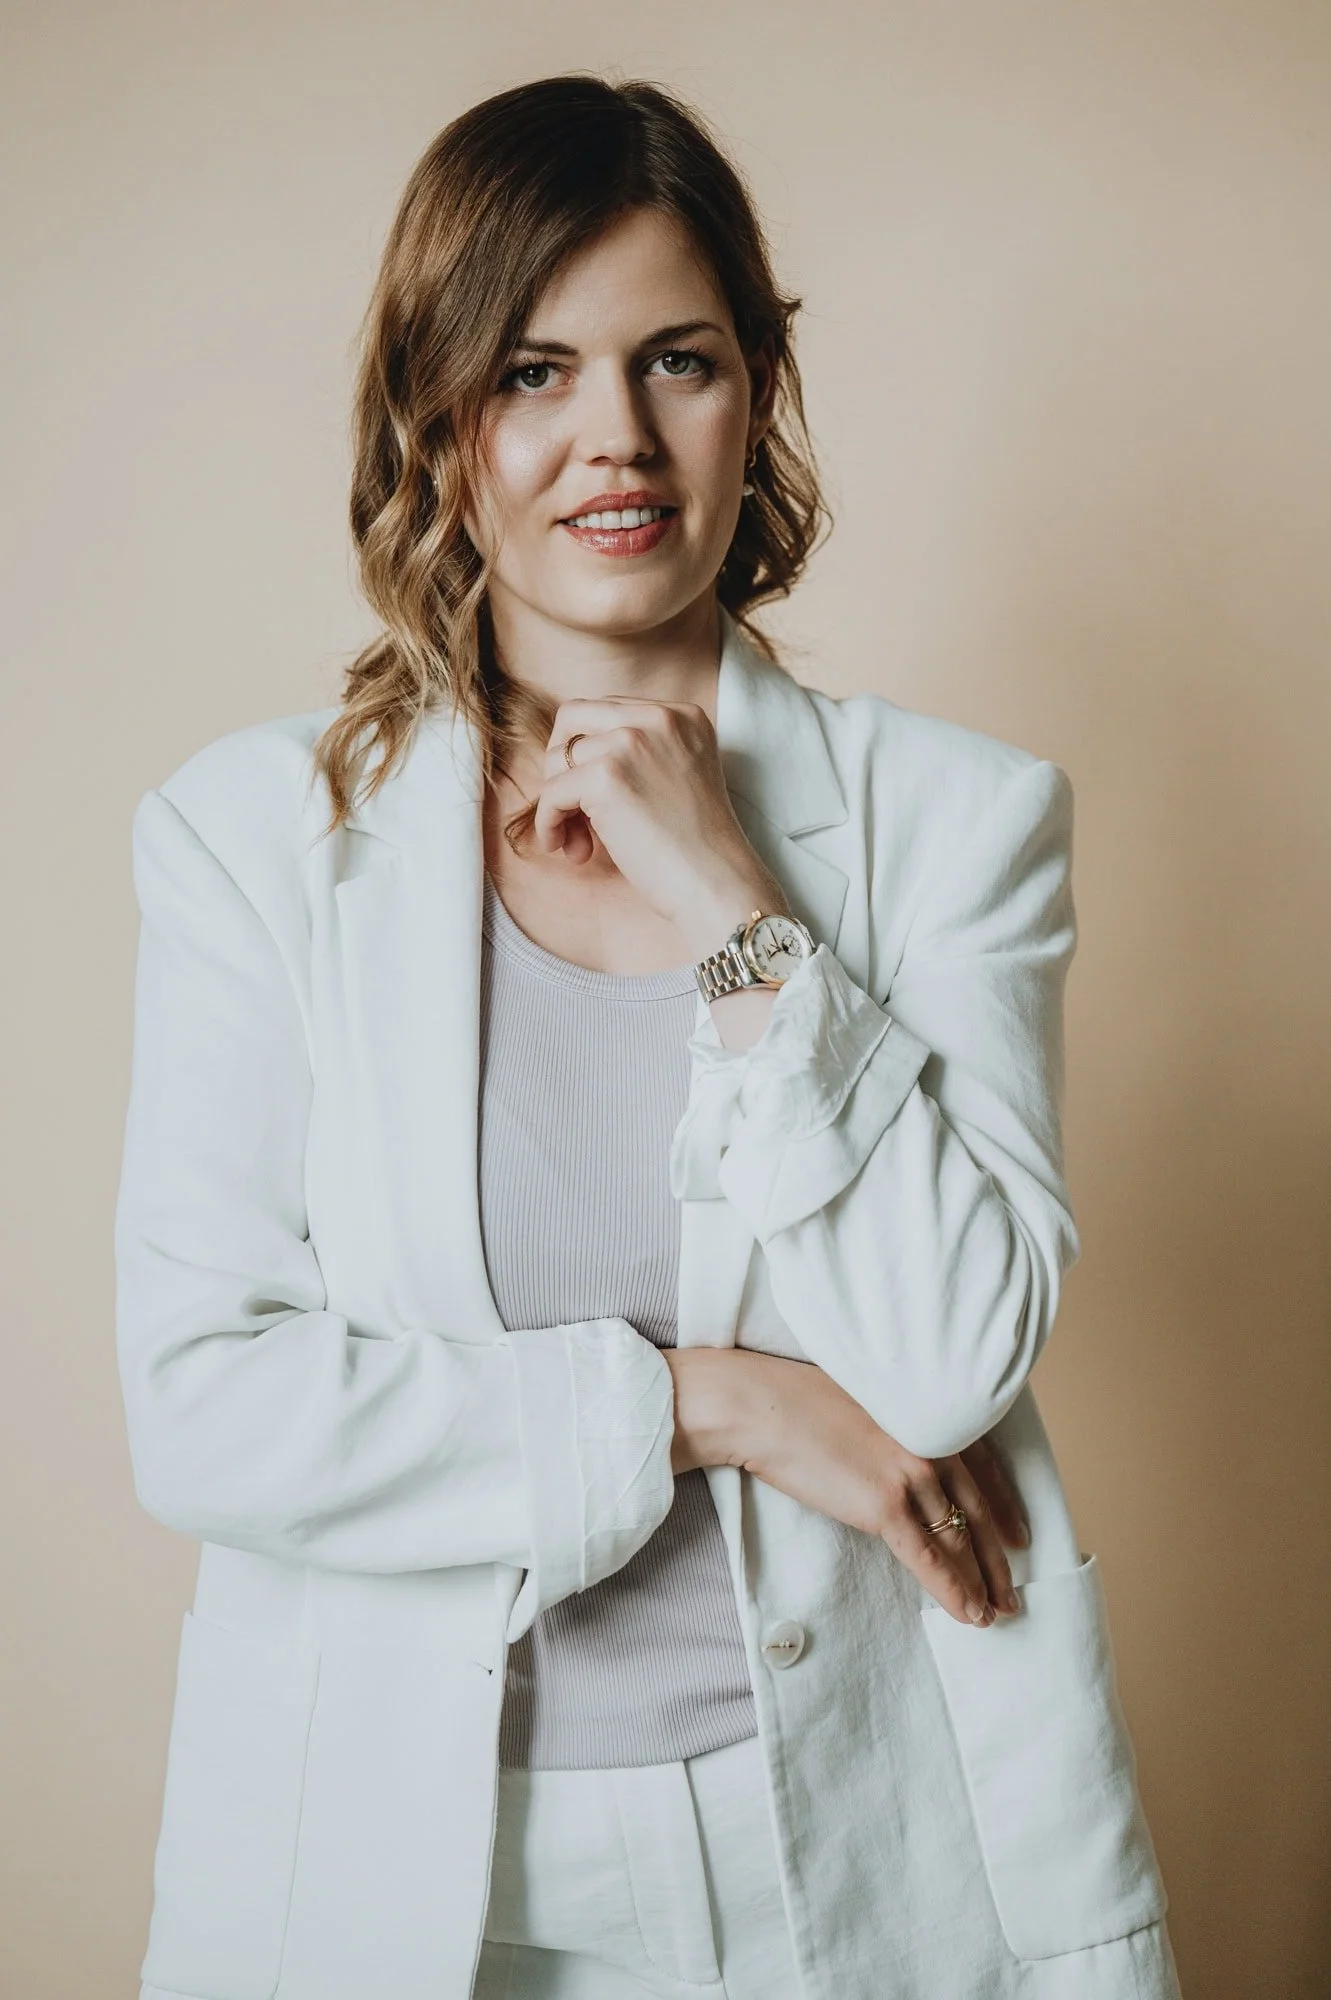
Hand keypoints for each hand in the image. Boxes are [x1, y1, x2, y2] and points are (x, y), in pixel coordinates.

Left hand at [529, 695, 785, 954]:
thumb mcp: (675, 778)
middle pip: (572, 718)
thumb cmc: (697, 849)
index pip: (606, 711)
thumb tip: (566, 756)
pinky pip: (550, 793)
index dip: (589, 754)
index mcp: (680, 714)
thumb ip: (638, 755)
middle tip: (571, 811)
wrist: (719, 886)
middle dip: (561, 764)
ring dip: (558, 802)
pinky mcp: (606, 776)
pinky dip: (548, 823)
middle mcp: (657, 717)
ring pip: (558, 758)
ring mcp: (631, 742)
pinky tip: (565, 848)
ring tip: (578, 843)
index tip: (594, 798)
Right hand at [665, 1348, 1027, 1627]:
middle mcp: (933, 1441)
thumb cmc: (800, 1399)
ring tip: (997, 1612)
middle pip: (979, 1511)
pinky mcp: (885, 1505)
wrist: (760, 1405)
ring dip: (983, 1582)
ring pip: (961, 1540)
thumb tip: (906, 1457)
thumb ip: (901, 1426)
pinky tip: (969, 1614)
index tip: (1019, 1535)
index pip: (984, 1470)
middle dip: (1000, 1558)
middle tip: (1014, 1590)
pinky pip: (930, 1559)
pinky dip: (954, 1591)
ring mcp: (912, 1474)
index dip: (1005, 1508)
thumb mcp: (870, 1401)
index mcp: (930, 1414)